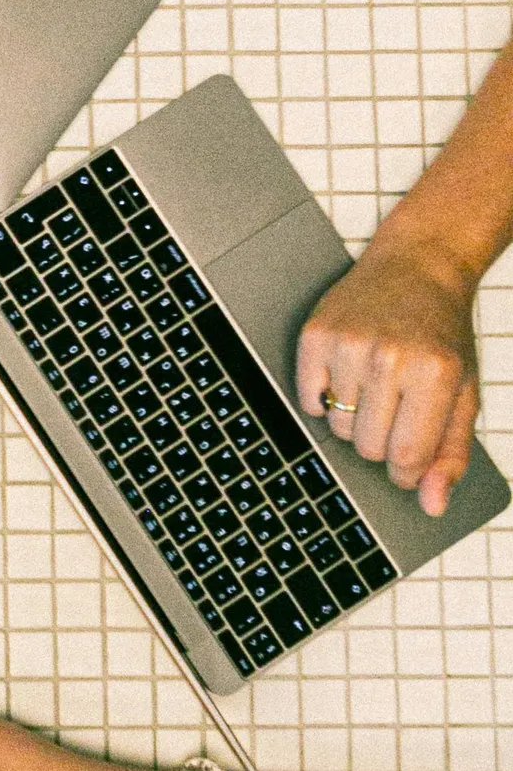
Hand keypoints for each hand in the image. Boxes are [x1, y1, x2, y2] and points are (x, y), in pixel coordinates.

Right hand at [297, 242, 479, 516]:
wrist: (417, 267)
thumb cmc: (442, 335)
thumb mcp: (464, 393)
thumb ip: (451, 454)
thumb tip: (432, 504)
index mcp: (436, 375)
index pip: (407, 457)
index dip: (407, 469)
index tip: (409, 457)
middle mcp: (390, 358)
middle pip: (367, 446)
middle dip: (381, 439)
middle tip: (396, 407)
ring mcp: (348, 345)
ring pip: (338, 426)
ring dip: (354, 416)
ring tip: (374, 383)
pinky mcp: (315, 335)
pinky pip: (308, 400)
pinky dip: (325, 399)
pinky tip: (348, 374)